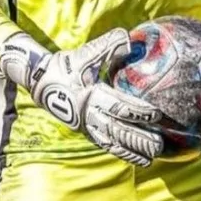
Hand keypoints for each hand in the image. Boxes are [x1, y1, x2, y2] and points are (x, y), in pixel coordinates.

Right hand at [0, 29, 162, 165]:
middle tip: (158, 145)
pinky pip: (107, 145)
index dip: (137, 111)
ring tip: (152, 157)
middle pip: (117, 130)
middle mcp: (88, 114)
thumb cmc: (67, 66)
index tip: (156, 114)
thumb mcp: (85, 53)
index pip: (118, 105)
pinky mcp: (86, 131)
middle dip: (138, 138)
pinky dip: (123, 153)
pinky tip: (139, 160)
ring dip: (133, 150)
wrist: (41, 82)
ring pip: (112, 142)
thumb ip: (108, 46)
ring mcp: (87, 125)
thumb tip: (130, 40)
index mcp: (90, 95)